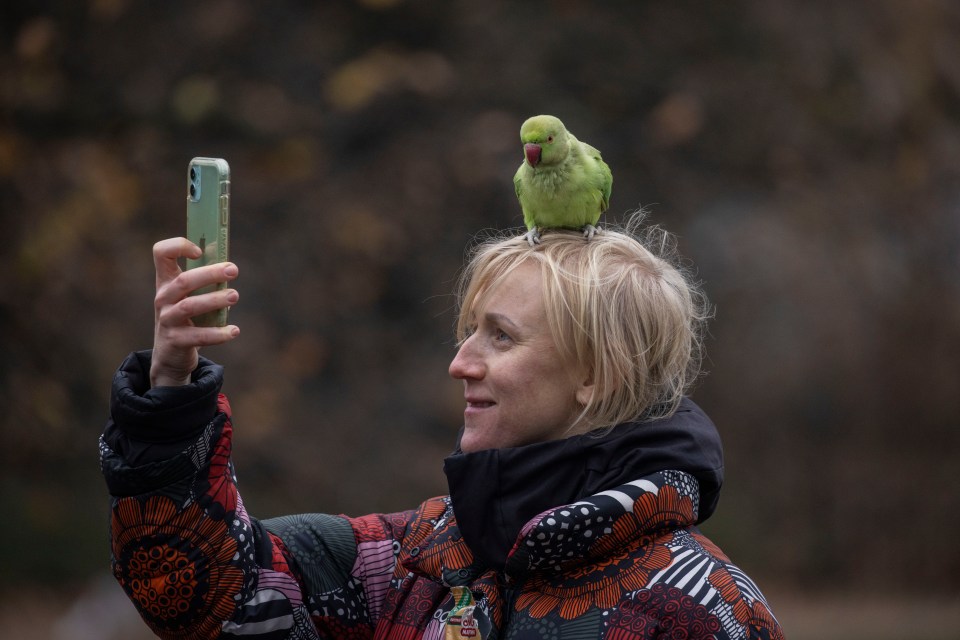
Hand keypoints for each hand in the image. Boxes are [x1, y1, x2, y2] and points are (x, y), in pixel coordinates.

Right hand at [150, 237, 239, 386]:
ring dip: (214, 300)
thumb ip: (205, 283)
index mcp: (166, 281)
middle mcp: (163, 298)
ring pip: (190, 306)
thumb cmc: (186, 318)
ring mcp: (167, 319)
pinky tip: (234, 331)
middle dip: (210, 274)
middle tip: (233, 270)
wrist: (170, 355)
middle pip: (183, 281)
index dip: (178, 246)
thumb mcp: (189, 297)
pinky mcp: (175, 340)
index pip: (161, 254)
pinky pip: (199, 336)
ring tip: (234, 296)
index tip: (200, 250)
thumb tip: (230, 268)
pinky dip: (218, 333)